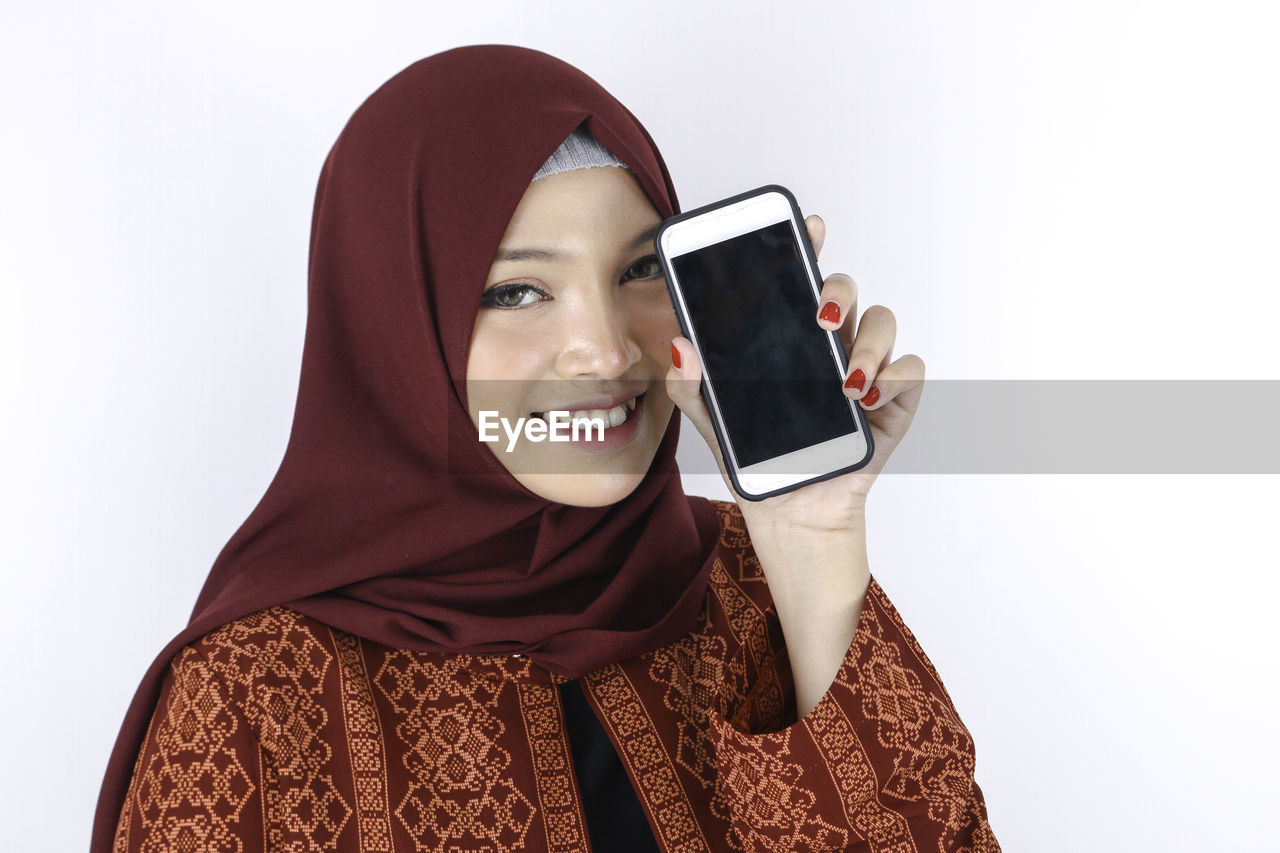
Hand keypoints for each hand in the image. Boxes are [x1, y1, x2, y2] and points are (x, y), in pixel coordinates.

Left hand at [666, 214, 925, 535]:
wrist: (790, 512)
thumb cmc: (757, 460)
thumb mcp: (712, 423)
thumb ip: (690, 387)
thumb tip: (681, 347)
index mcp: (790, 338)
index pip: (802, 280)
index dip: (808, 247)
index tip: (809, 226)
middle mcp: (831, 344)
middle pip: (846, 290)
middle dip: (838, 291)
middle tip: (820, 318)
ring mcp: (867, 370)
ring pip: (883, 322)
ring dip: (868, 342)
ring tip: (845, 379)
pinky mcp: (893, 403)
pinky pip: (910, 371)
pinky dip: (894, 378)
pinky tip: (866, 398)